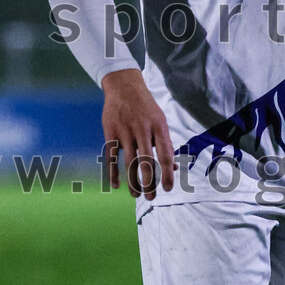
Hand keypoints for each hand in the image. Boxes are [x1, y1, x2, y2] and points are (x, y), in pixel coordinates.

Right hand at [100, 68, 175, 199]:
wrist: (124, 86)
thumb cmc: (146, 108)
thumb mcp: (160, 121)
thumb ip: (166, 144)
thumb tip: (174, 168)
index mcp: (159, 127)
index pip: (166, 154)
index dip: (168, 173)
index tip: (169, 188)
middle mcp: (142, 129)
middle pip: (147, 161)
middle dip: (149, 182)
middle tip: (151, 197)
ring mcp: (125, 131)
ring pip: (129, 162)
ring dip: (132, 181)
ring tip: (136, 194)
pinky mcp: (110, 132)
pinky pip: (111, 156)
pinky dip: (113, 172)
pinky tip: (116, 185)